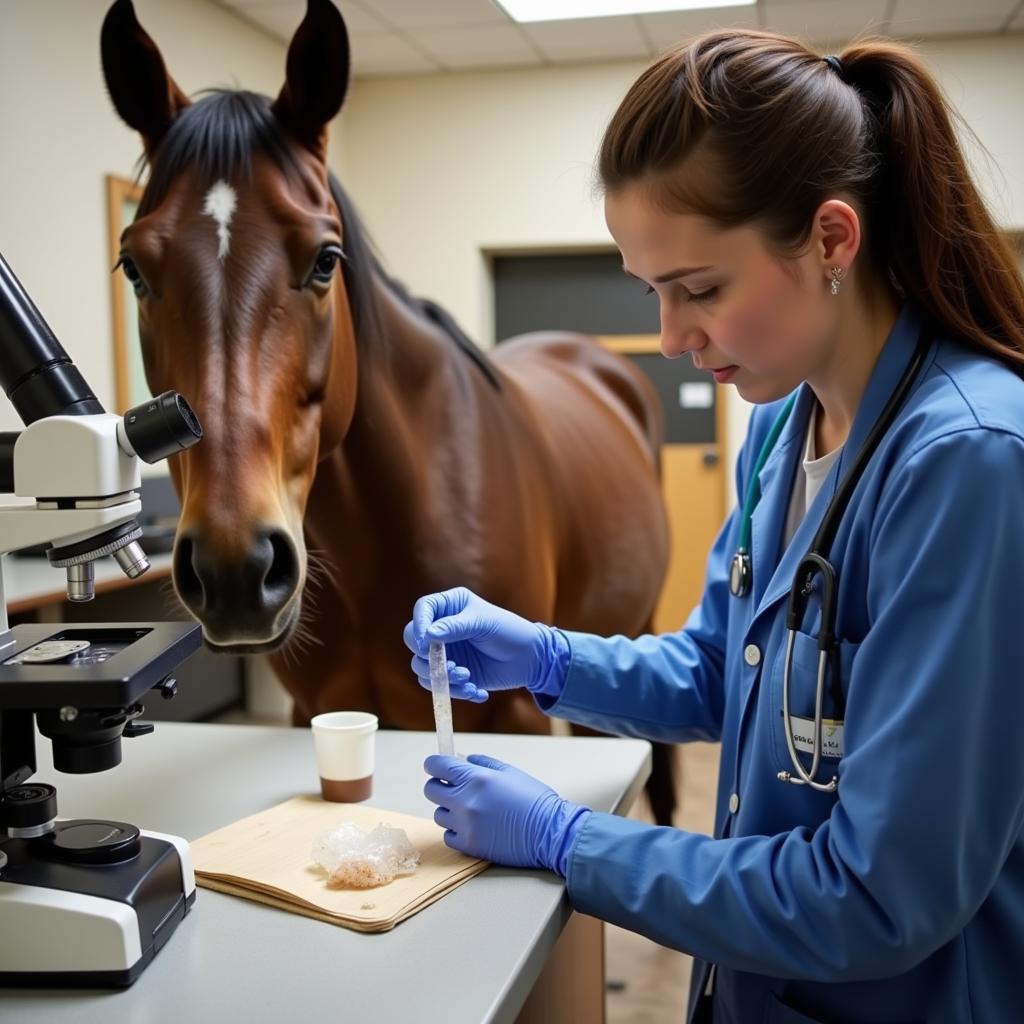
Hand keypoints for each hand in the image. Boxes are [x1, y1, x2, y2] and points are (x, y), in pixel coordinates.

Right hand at [403, 587, 555, 701]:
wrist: (530, 660)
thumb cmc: (510, 632)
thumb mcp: (483, 623)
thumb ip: (455, 627)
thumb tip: (429, 634)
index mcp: (451, 606)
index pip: (423, 610)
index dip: (420, 625)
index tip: (427, 644)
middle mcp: (443, 629)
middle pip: (414, 641)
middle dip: (428, 657)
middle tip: (449, 666)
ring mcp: (446, 652)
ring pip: (422, 667)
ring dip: (442, 677)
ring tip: (467, 678)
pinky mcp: (452, 674)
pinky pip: (439, 686)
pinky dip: (455, 691)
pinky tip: (477, 691)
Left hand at [423, 753, 590, 875]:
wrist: (549, 832)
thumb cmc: (534, 799)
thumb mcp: (510, 772)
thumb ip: (483, 763)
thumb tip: (463, 759)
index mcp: (476, 778)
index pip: (437, 766)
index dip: (434, 764)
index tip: (436, 766)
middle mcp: (465, 801)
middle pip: (431, 790)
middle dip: (439, 786)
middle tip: (452, 787)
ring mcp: (465, 825)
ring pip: (439, 814)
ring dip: (449, 809)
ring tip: (469, 810)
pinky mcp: (469, 845)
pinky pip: (448, 835)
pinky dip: (456, 830)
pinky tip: (472, 826)